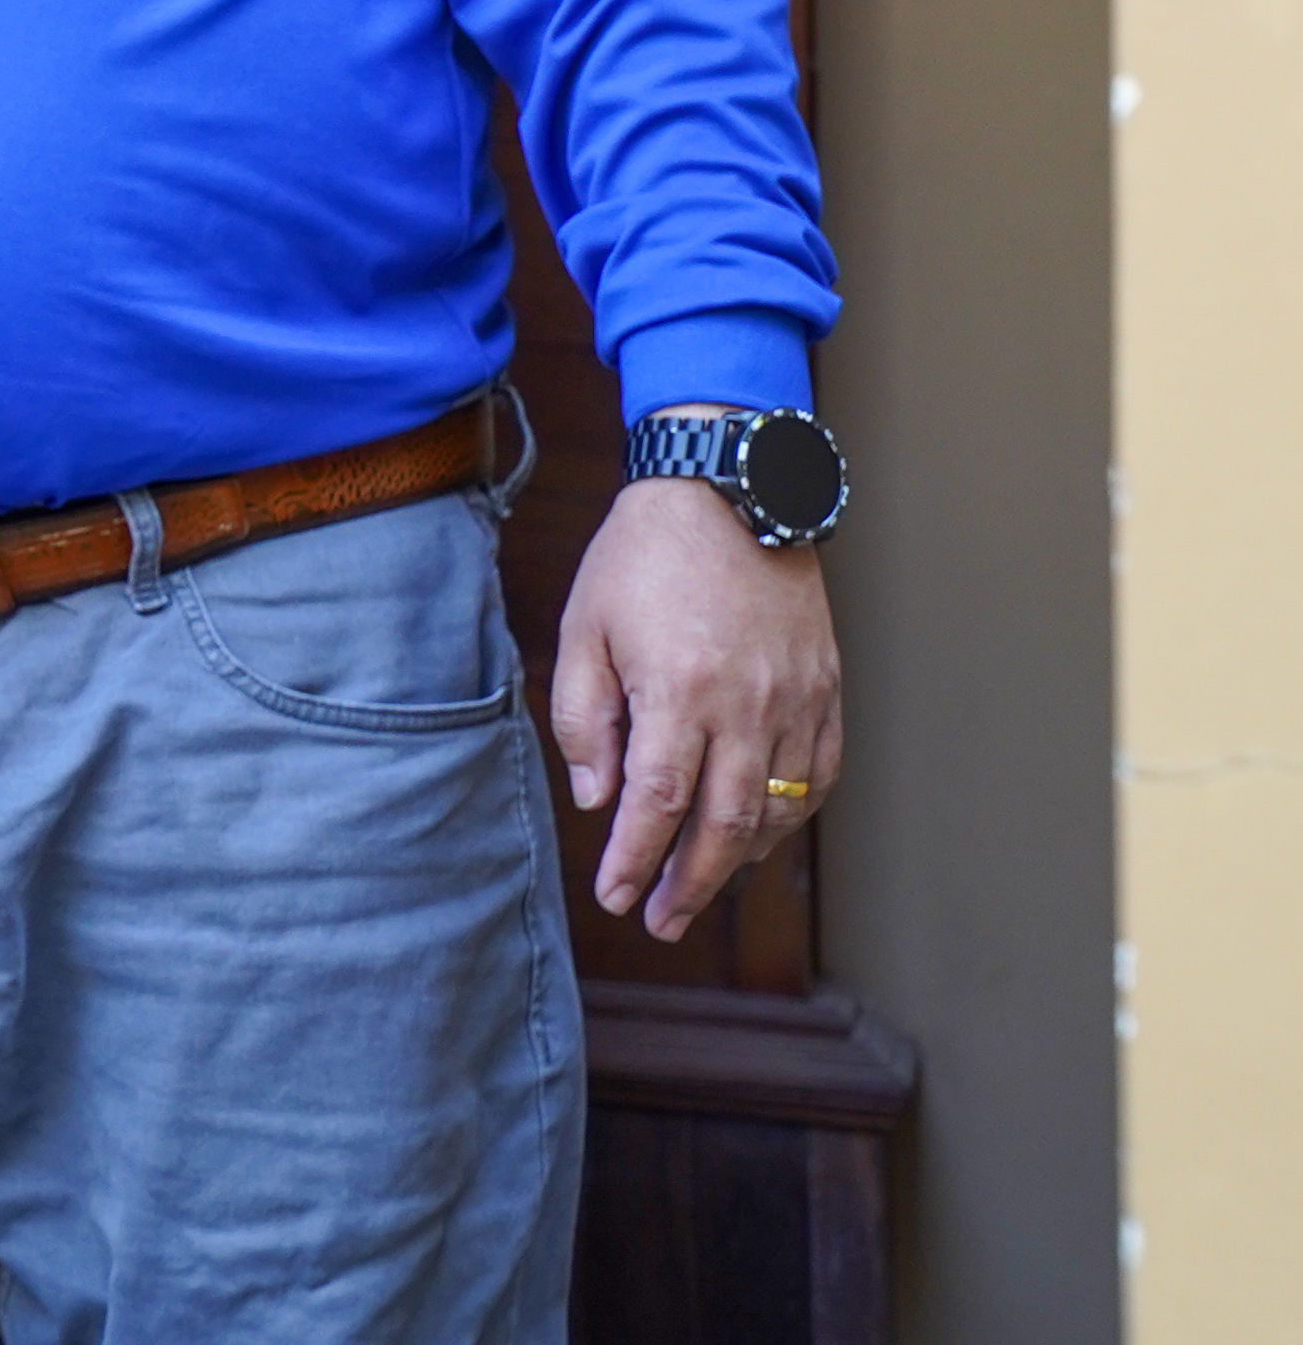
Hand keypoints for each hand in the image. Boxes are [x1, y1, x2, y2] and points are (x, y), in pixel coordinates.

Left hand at [546, 467, 840, 939]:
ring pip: (778, 809)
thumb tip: (599, 799)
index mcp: (679, 690)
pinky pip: (819, 775)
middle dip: (691, 883)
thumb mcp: (584, 627)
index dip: (636, 859)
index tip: (616, 897)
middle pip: (726, 825)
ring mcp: (797, 700)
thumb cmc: (642, 556)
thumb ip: (583, 717)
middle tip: (660, 921)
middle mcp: (747, 705)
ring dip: (741, 860)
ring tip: (701, 885)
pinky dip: (791, 816)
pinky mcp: (827, 689)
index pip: (657, 803)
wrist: (727, 489)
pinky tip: (761, 835)